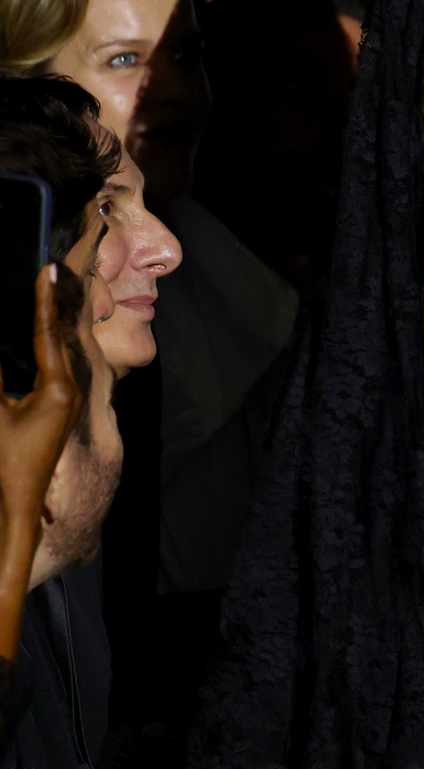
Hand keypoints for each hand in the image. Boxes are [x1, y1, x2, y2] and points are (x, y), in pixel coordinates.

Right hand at [0, 268, 82, 563]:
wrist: (18, 502)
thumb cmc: (4, 459)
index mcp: (58, 388)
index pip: (48, 334)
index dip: (44, 301)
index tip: (46, 269)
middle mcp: (71, 389)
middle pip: (64, 335)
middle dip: (58, 302)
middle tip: (58, 267)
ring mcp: (69, 398)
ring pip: (64, 347)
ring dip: (57, 319)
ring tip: (55, 287)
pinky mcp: (60, 407)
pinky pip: (58, 362)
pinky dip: (51, 340)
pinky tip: (47, 327)